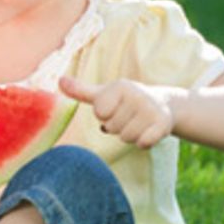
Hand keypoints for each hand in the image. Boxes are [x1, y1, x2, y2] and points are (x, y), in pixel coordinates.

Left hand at [60, 75, 176, 148]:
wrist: (163, 104)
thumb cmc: (125, 100)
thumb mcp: (103, 94)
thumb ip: (80, 90)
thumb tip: (59, 80)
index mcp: (120, 87)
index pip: (100, 113)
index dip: (106, 115)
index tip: (116, 107)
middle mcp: (137, 94)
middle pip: (112, 127)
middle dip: (118, 126)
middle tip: (129, 116)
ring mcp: (151, 109)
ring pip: (126, 137)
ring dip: (130, 134)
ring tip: (138, 122)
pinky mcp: (163, 124)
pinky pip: (143, 143)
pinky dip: (143, 142)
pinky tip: (148, 132)